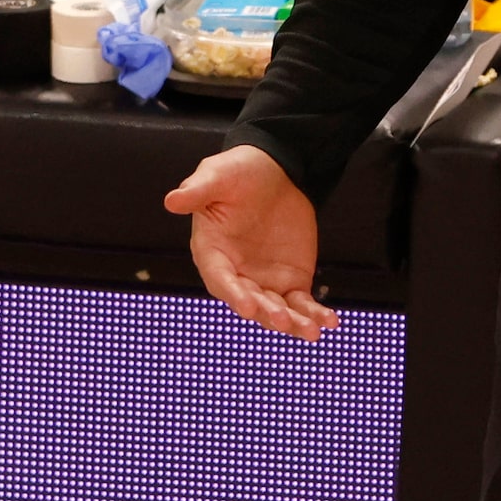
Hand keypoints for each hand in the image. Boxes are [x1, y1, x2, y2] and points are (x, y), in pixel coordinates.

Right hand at [165, 145, 338, 340]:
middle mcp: (236, 274)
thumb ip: (197, 191)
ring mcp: (264, 281)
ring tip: (313, 331)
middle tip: (282, 319)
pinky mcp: (291, 281)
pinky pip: (303, 304)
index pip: (220, 279)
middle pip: (250, 301)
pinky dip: (315, 314)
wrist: (275, 170)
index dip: (232, 294)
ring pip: (277, 310)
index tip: (247, 306)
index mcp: (212, 253)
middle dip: (266, 312)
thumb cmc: (238, 172)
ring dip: (293, 323)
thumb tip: (171, 201)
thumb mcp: (216, 175)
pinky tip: (330, 321)